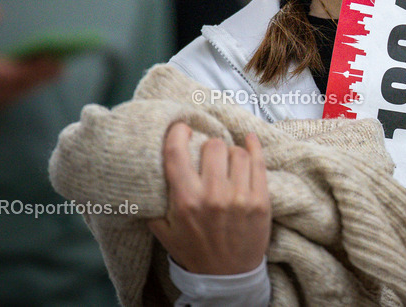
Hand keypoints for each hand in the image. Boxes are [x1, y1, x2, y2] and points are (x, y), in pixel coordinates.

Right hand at [0, 7, 60, 128]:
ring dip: (24, 89)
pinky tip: (14, 88)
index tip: (57, 59)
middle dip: (38, 79)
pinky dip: (6, 96)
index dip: (38, 69)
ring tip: (45, 75)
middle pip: (14, 89)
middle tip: (59, 67)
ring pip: (4, 100)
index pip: (14, 74)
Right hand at [147, 122, 271, 274]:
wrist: (227, 276)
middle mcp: (212, 197)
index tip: (182, 128)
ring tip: (226, 163)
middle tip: (208, 156)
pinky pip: (259, 162)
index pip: (176, 153)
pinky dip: (253, 147)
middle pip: (213, 146)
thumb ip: (154, 201)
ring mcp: (240, 198)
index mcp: (185, 201)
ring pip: (237, 151)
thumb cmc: (194, 250)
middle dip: (209, 147)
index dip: (178, 132)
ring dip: (230, 153)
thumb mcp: (164, 230)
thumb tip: (145, 171)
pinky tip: (249, 140)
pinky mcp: (261, 200)